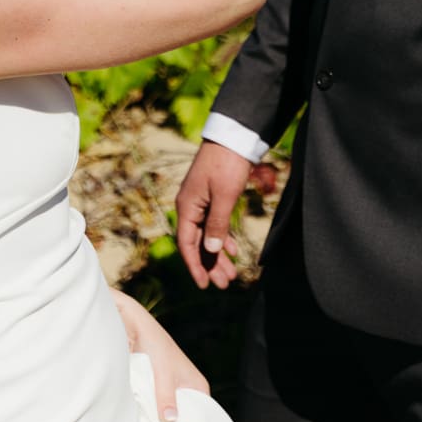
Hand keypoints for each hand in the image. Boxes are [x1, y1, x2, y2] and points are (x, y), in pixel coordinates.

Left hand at [112, 290, 208, 421]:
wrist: (135, 328)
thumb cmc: (155, 346)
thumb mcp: (163, 372)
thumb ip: (166, 396)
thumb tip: (170, 420)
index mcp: (198, 387)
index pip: (202, 418)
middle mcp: (187, 391)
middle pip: (184, 419)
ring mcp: (171, 392)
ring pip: (168, 415)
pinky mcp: (156, 392)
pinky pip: (156, 409)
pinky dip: (150, 415)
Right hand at [175, 141, 251, 288]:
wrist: (234, 136)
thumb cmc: (227, 165)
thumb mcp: (224, 197)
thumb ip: (217, 225)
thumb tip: (211, 251)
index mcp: (187, 207)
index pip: (187, 244)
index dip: (195, 266)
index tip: (204, 285)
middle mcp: (190, 206)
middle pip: (198, 243)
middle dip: (210, 265)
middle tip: (224, 284)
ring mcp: (201, 202)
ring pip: (208, 236)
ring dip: (219, 255)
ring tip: (231, 273)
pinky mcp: (213, 197)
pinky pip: (215, 224)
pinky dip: (224, 238)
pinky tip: (233, 250)